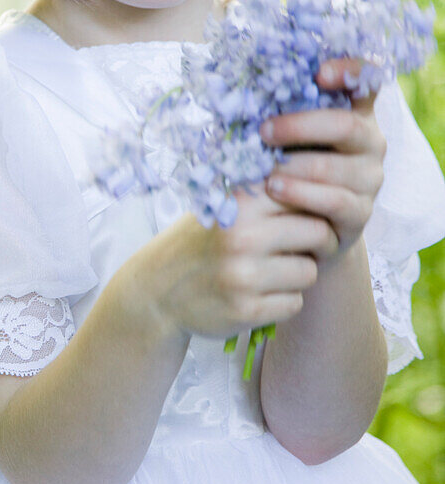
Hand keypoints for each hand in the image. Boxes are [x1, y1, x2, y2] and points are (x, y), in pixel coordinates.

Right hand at [125, 185, 337, 342]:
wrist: (159, 290)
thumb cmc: (204, 241)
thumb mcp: (224, 203)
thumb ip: (266, 189)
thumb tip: (325, 171)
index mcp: (238, 203)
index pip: (306, 194)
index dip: (313, 205)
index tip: (306, 213)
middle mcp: (240, 237)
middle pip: (318, 233)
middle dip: (317, 242)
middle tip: (302, 247)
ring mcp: (242, 277)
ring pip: (309, 272)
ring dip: (298, 275)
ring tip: (272, 271)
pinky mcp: (245, 311)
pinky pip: (294, 304)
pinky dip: (283, 301)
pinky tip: (259, 295)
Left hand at [261, 58, 385, 256]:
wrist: (295, 225)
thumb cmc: (284, 166)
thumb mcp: (281, 137)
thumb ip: (275, 114)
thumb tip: (235, 91)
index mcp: (354, 113)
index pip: (366, 80)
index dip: (349, 70)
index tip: (319, 73)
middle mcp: (369, 142)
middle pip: (346, 125)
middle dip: (300, 126)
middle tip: (263, 131)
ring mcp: (369, 179)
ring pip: (336, 167)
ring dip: (295, 167)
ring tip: (263, 171)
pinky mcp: (360, 213)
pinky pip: (335, 200)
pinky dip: (301, 194)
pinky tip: (275, 190)